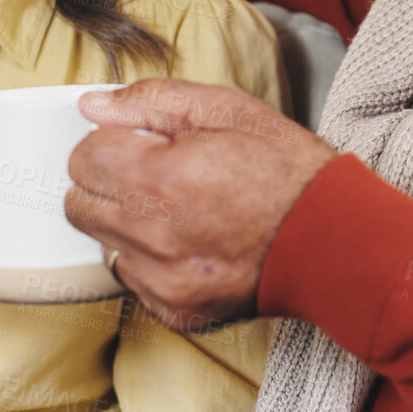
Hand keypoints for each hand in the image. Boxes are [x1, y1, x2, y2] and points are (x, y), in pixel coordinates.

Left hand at [65, 79, 336, 330]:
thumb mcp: (227, 109)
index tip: (139, 145)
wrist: (334, 241)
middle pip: (78, 205)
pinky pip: (133, 280)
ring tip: (178, 210)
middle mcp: (154, 236)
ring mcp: (162, 280)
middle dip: (107, 182)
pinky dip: (151, 260)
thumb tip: (93, 105)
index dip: (110, 144)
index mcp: (162, 179)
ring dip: (127, 223)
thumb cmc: (288, 171)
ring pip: (102, 244)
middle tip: (153, 174)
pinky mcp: (175, 310)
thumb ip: (150, 101)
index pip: (81, 159)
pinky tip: (191, 242)